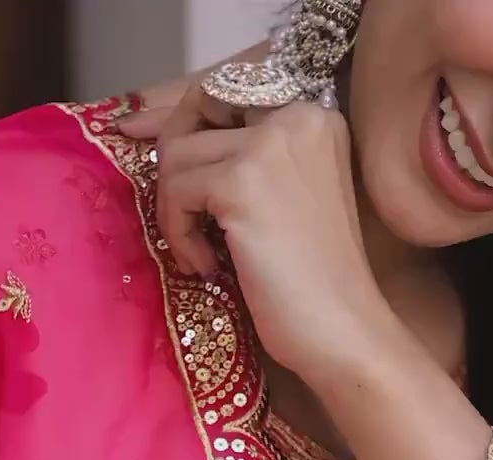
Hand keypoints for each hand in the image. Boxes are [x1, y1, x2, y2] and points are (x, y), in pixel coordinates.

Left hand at [124, 85, 389, 387]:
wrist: (345, 333)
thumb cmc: (314, 284)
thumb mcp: (280, 201)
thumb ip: (241, 160)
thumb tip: (148, 129)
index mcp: (313, 116)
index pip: (226, 92)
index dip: (186, 124)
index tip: (156, 158)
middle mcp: (296, 115)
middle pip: (195, 111)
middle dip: (173, 164)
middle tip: (178, 220)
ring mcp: (268, 145)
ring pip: (176, 154)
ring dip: (175, 211)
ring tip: (202, 257)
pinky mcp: (240, 184)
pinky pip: (175, 191)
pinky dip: (179, 234)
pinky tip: (208, 267)